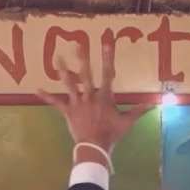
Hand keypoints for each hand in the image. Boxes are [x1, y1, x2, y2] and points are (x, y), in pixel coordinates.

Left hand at [38, 42, 152, 154]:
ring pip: (69, 84)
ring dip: (63, 70)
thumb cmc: (111, 134)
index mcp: (105, 96)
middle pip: (86, 74)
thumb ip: (138, 111)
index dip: (108, 58)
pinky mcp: (68, 111)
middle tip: (78, 43)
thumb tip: (153, 105)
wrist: (95, 146)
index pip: (108, 73)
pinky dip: (46, 96)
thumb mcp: (127, 122)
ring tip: (57, 57)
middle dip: (82, 58)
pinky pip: (56, 102)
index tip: (106, 43)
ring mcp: (78, 103)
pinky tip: (36, 89)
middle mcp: (90, 96)